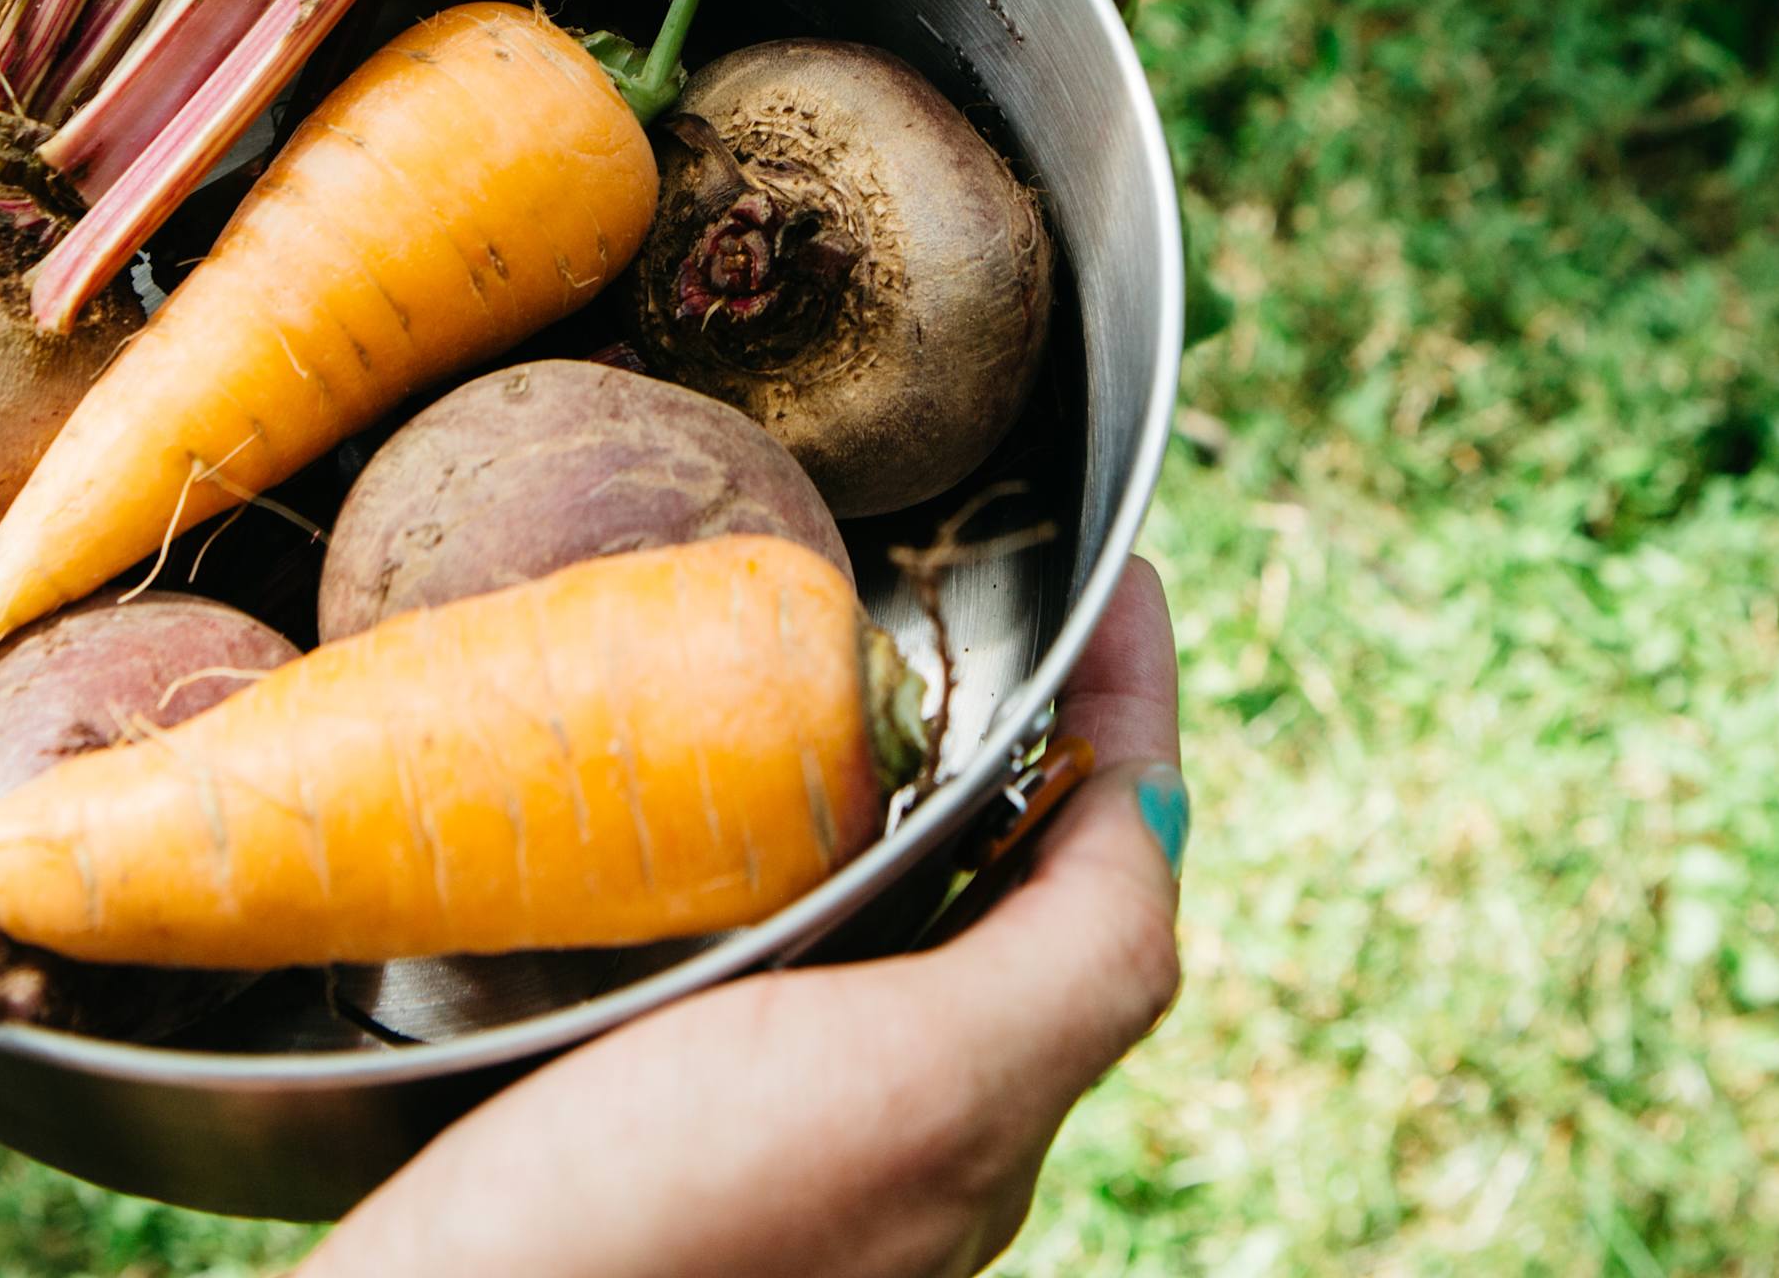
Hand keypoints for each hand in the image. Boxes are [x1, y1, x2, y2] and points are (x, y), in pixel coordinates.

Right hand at [304, 559, 1186, 1277]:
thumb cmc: (664, 1237)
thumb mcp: (924, 1084)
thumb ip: (1076, 962)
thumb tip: (1162, 812)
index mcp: (978, 1113)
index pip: (1112, 871)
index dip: (1132, 709)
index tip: (1119, 567)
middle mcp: (891, 1137)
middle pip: (1004, 890)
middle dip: (1008, 731)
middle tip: (949, 578)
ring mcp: (757, 1140)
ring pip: (867, 921)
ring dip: (870, 783)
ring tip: (810, 648)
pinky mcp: (615, 1131)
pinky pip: (729, 959)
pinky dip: (742, 853)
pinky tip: (660, 802)